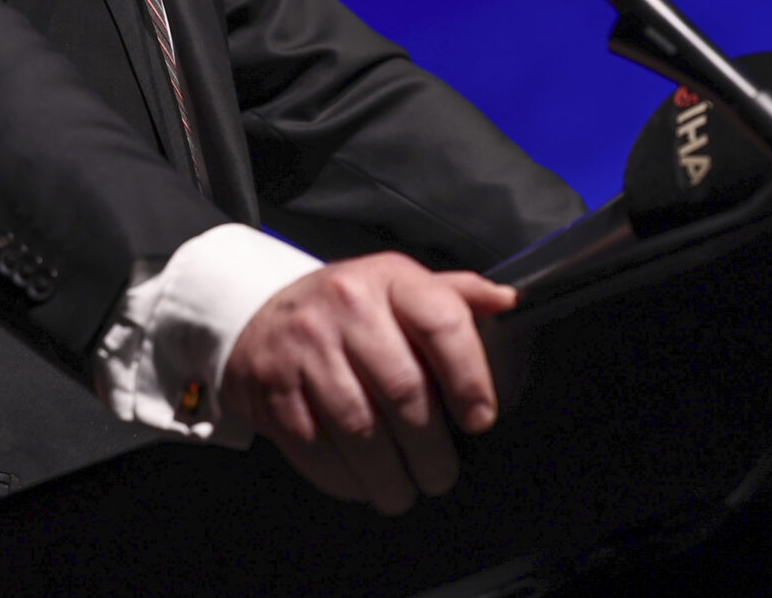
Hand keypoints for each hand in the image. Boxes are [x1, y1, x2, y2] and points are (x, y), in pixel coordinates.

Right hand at [219, 252, 518, 513]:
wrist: (261, 313)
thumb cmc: (350, 308)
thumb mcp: (401, 286)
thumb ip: (455, 296)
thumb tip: (510, 303)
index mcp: (389, 279)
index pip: (440, 322)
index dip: (468, 376)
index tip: (480, 419)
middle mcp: (346, 306)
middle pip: (402, 388)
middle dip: (429, 447)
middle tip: (441, 475)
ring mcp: (305, 346)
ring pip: (358, 426)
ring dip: (387, 474)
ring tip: (403, 492)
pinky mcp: (273, 385)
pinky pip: (314, 445)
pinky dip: (342, 478)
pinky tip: (361, 486)